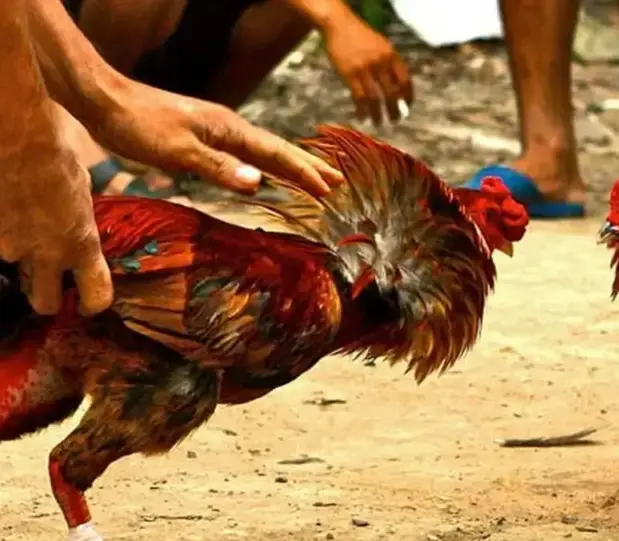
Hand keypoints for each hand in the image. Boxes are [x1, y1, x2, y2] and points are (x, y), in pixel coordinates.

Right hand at [0, 104, 110, 315]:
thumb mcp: (82, 195)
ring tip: (20, 224)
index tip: (86, 301)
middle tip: (45, 278)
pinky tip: (6, 213)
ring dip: (17, 255)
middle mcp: (47, 254)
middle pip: (45, 304)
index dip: (92, 303)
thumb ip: (79, 226)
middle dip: (46, 296)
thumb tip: (77, 235)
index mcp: (81, 245)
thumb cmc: (55, 155)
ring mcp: (10, 247)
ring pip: (13, 269)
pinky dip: (1, 234)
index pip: (97, 297)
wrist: (16, 135)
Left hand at [84, 77, 342, 195]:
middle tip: (337, 181)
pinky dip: (264, 166)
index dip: (304, 172)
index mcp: (229, 129)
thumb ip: (219, 168)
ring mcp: (216, 132)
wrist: (106, 101)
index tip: (330, 187)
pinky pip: (244, 155)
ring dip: (290, 166)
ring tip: (312, 178)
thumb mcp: (179, 151)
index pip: (276, 154)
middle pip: (277, 150)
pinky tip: (263, 174)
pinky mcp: (202, 138)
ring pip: (263, 152)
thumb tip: (259, 184)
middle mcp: (229, 128)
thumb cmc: (140, 126)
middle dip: (308, 166)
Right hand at [323, 19, 412, 125]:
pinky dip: (362, 110)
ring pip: (375, 98)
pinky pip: (359, 97)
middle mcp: (380, 63)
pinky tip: (363, 117)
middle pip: (392, 92)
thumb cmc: (362, 37)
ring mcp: (365, 69)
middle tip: (395, 119)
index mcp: (392, 55)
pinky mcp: (350, 74)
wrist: (339, 25)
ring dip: (378, 114)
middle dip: (395, 109)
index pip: (405, 80)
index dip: (408, 96)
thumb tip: (399, 88)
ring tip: (379, 123)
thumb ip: (391, 63)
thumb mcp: (382, 45)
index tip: (408, 106)